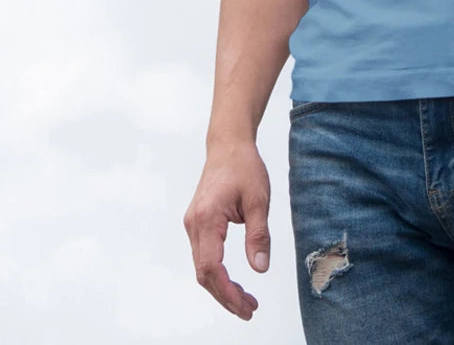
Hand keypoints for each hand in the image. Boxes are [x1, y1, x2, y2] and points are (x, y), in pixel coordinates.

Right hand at [183, 143, 271, 319]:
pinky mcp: (197, 223)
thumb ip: (258, 234)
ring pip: (202, 267)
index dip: (227, 291)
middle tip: (249, 309)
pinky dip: (216, 273)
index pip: (211, 267)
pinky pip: (203, 256)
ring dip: (221, 287)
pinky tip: (232, 281)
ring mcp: (193, 224)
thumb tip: (260, 268)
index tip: (245, 305)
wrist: (228, 145)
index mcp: (207, 218)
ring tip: (245, 301)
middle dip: (225, 296)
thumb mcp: (258, 199)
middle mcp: (193, 224)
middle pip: (204, 273)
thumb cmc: (244, 166)